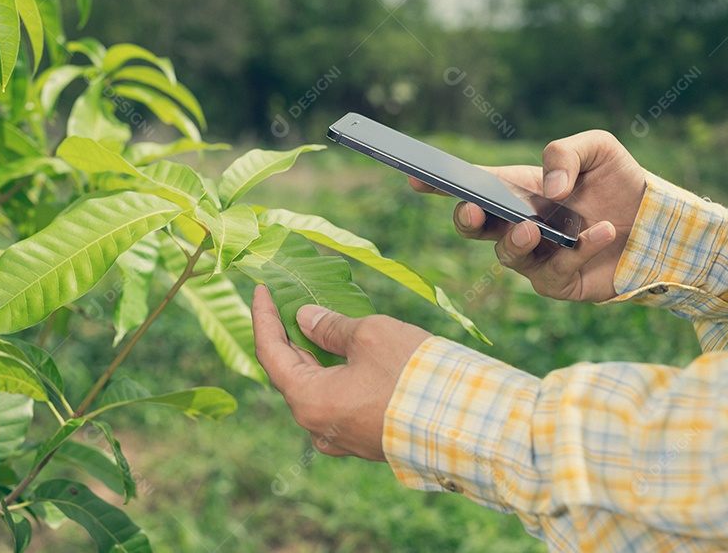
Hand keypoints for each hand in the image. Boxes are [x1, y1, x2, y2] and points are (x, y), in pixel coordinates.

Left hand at [251, 285, 430, 460]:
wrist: (466, 424)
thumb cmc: (412, 375)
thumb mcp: (367, 335)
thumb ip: (329, 325)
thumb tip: (304, 318)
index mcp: (309, 401)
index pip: (269, 353)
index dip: (262, 317)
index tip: (261, 289)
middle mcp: (317, 426)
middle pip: (289, 373)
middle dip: (286, 334)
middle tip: (285, 300)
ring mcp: (340, 437)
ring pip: (313, 388)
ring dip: (310, 353)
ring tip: (311, 320)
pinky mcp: (363, 439)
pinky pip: (335, 401)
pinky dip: (331, 373)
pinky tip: (339, 351)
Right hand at [408, 130, 645, 300]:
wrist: (660, 225)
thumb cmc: (621, 182)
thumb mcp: (598, 148)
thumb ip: (565, 153)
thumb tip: (549, 190)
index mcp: (516, 190)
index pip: (469, 186)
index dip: (438, 184)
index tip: (416, 177)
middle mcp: (516, 224)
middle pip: (472, 226)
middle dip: (466, 219)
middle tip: (474, 209)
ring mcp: (534, 257)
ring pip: (505, 255)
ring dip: (516, 241)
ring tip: (534, 228)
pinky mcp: (558, 283)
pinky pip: (554, 273)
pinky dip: (577, 252)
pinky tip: (601, 232)